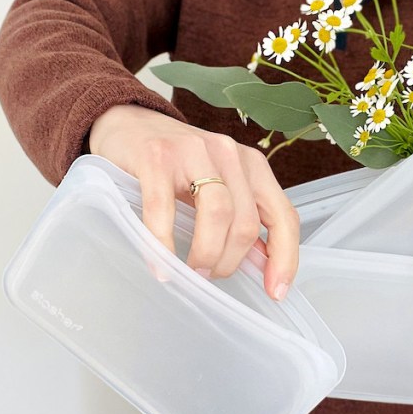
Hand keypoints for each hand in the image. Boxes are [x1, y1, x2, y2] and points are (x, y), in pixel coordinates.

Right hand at [89, 104, 298, 300]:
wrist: (128, 122)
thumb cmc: (176, 165)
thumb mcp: (216, 187)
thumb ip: (240, 220)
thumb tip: (261, 265)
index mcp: (252, 165)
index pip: (283, 216)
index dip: (284, 257)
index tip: (275, 292)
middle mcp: (229, 154)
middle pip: (246, 222)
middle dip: (230, 261)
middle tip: (209, 273)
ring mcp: (193, 151)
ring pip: (217, 214)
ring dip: (206, 253)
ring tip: (191, 270)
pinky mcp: (156, 157)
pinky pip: (164, 210)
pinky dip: (163, 245)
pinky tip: (160, 266)